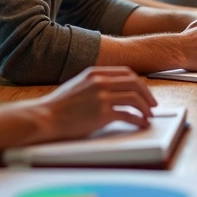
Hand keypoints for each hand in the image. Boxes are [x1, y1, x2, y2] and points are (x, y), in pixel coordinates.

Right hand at [36, 66, 157, 140]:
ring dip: (146, 108)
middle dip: (148, 94)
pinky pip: (129, 114)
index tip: (145, 92)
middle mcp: (100, 81)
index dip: (139, 83)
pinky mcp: (102, 113)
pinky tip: (141, 123)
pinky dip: (139, 119)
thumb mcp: (77, 85)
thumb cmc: (58, 107)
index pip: (126, 73)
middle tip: (153, 105)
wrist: (43, 118)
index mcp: (94, 72)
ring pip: (135, 98)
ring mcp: (102, 97)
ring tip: (148, 116)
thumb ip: (95, 84)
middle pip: (135, 83)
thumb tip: (113, 91)